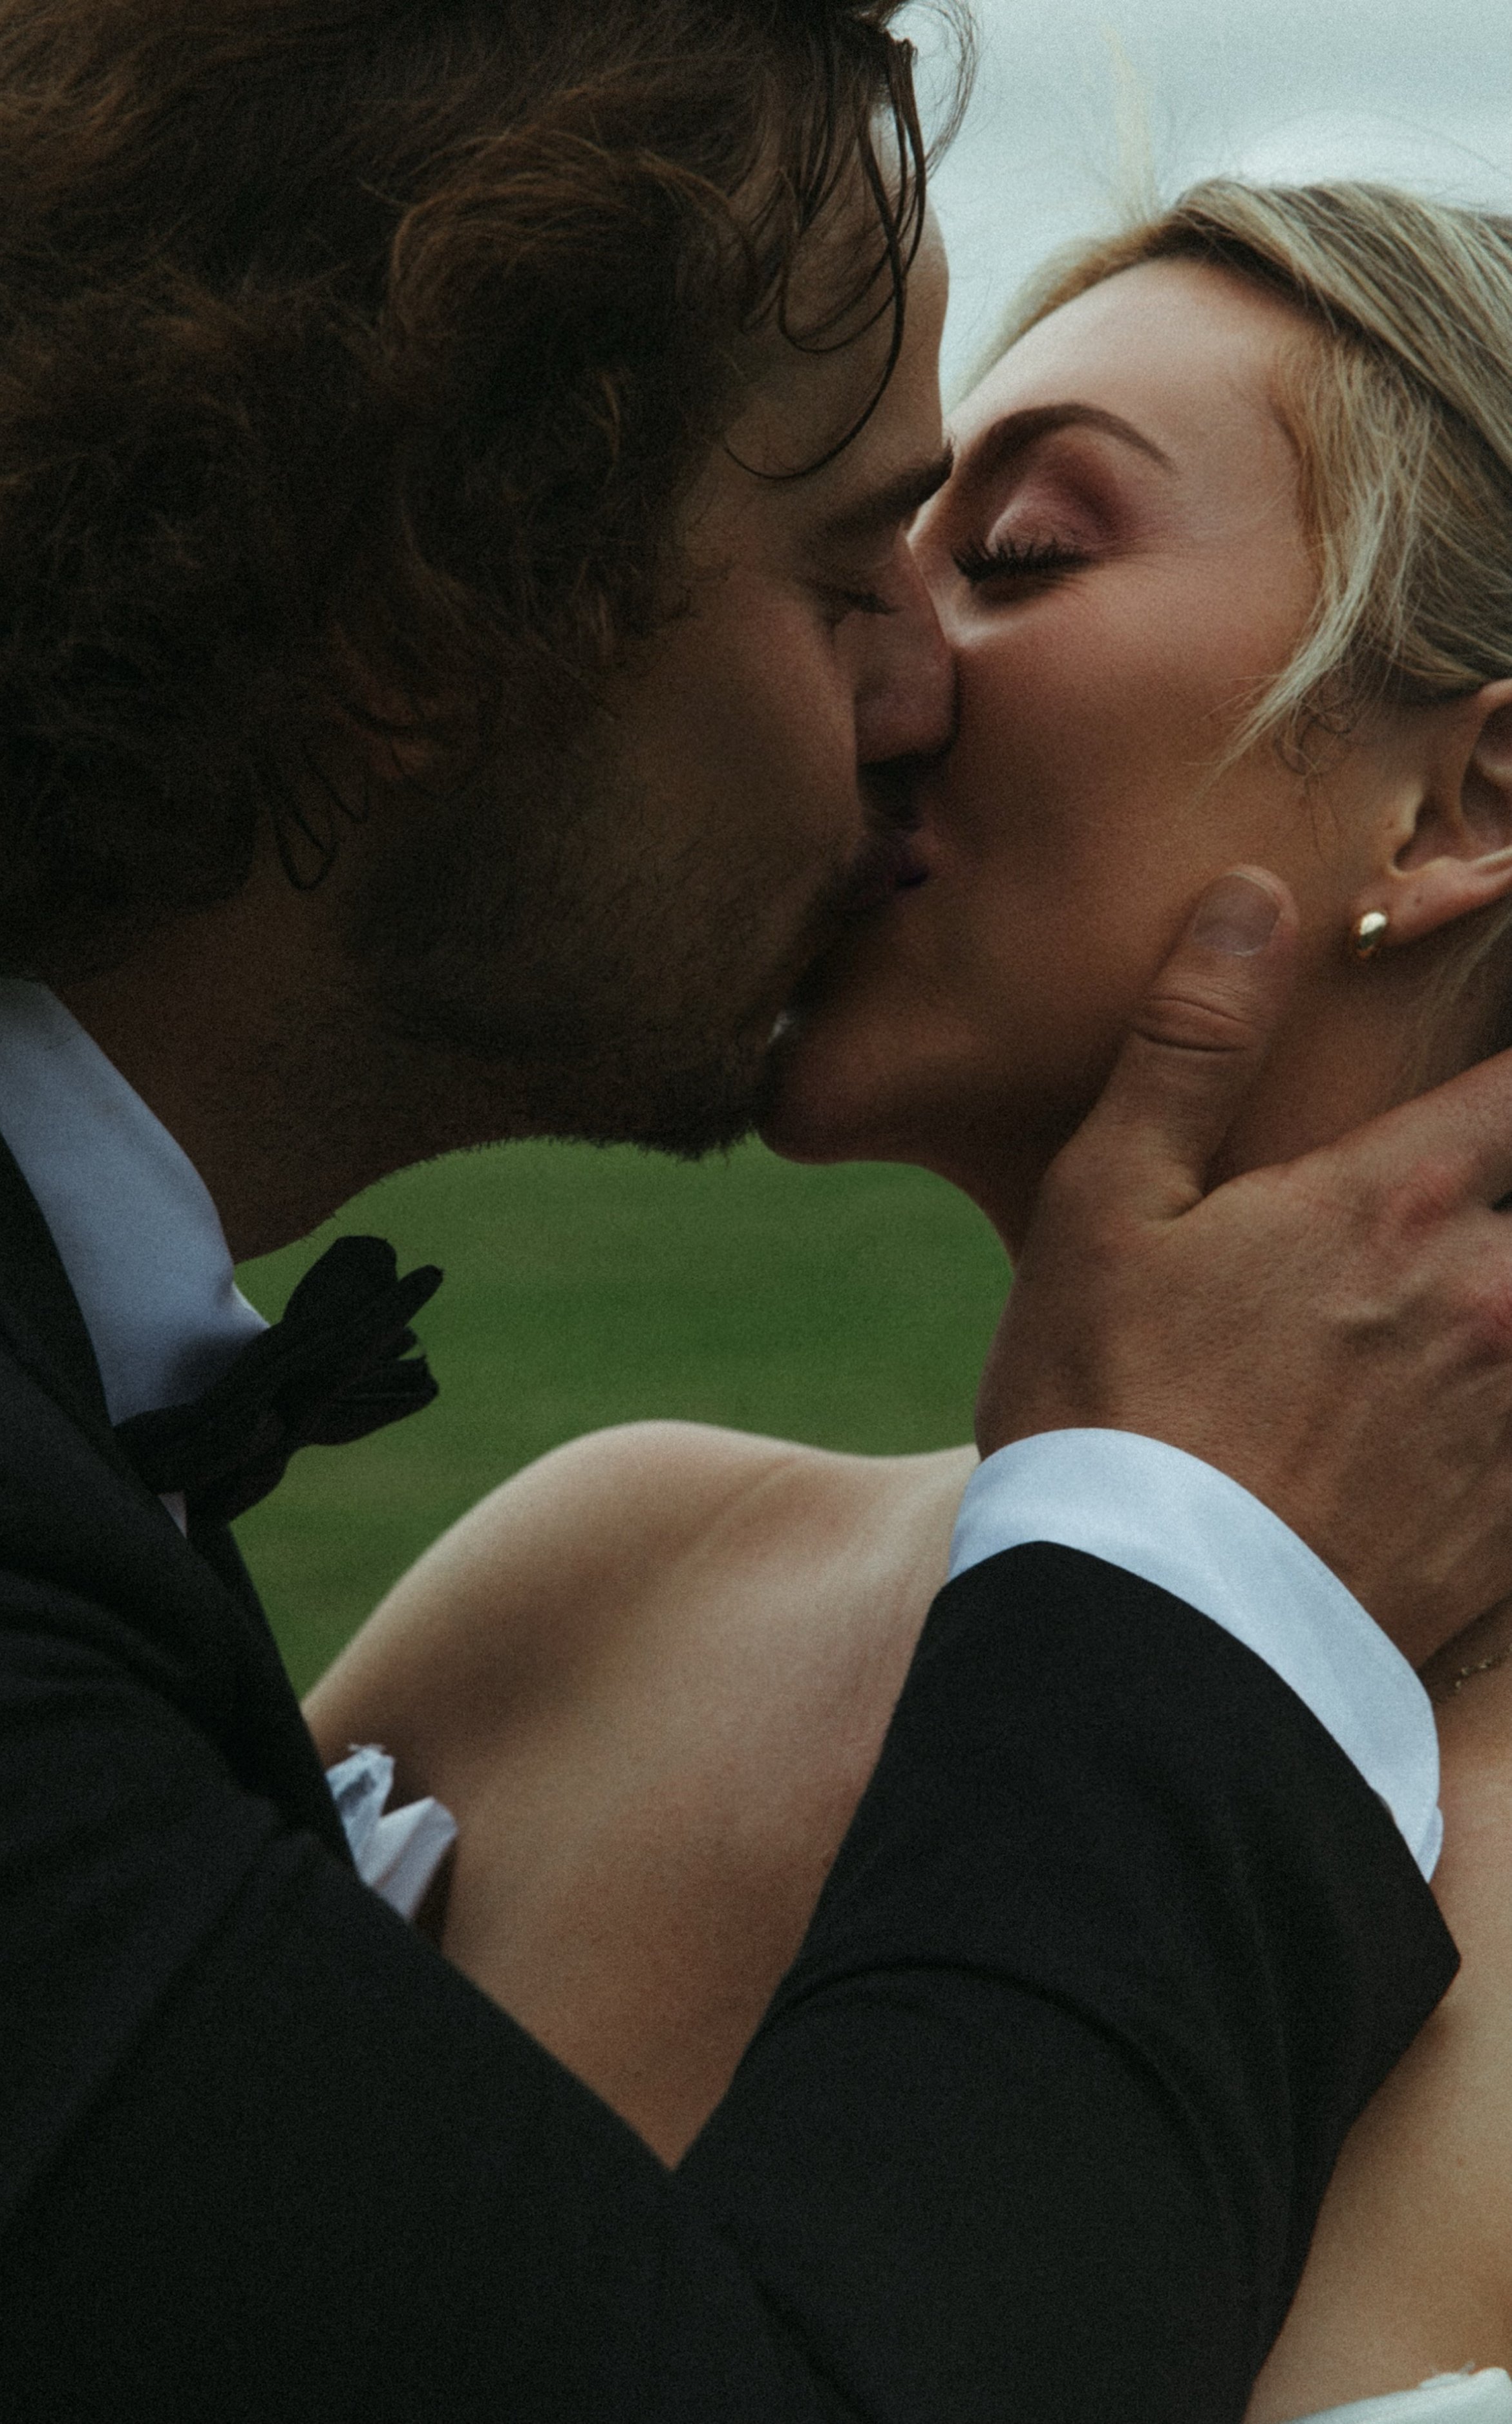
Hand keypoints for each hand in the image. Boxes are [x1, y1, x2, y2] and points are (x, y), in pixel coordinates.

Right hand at [977, 868, 1511, 1665]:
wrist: (1149, 1635)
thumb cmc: (1106, 1407)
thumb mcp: (1106, 1208)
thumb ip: (1191, 1046)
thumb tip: (1254, 897)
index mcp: (1396, 1200)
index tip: (1494, 1078)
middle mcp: (1493, 1294)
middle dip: (1509, 1184)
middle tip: (1468, 1207)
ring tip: (1476, 1314)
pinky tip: (1472, 1418)